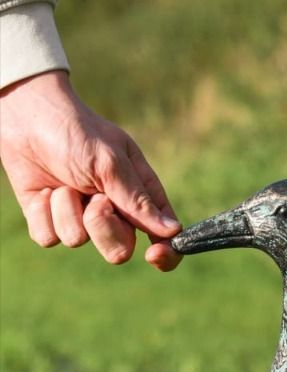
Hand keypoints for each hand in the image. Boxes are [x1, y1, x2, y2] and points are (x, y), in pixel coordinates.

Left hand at [0, 70, 181, 270]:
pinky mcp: (47, 220)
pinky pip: (48, 238)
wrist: (27, 117)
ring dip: (67, 209)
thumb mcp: (112, 164)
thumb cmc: (78, 132)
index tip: (154, 254)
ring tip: (64, 182)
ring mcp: (79, 217)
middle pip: (119, 250)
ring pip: (78, 241)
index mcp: (140, 196)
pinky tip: (43, 191)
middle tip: (95, 199)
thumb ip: (138, 201)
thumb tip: (173, 231)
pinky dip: (43, 212)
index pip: (162, 236)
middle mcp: (113, 212)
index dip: (165, 253)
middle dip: (103, 226)